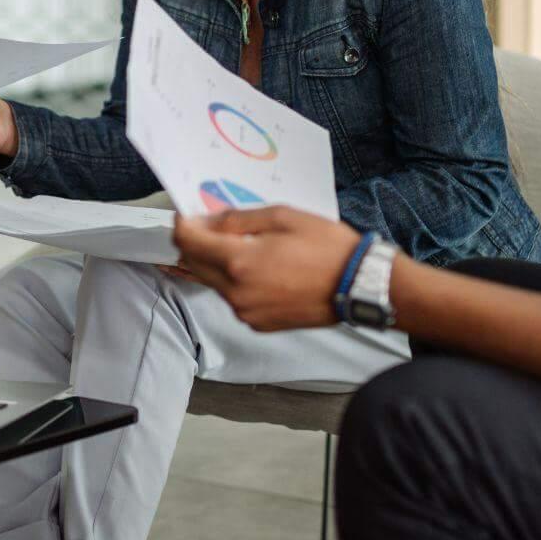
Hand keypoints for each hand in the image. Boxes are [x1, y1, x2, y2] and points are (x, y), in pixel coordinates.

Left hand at [171, 207, 361, 330]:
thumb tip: (206, 222)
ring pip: (212, 282)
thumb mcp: (281, 217)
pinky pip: (233, 299)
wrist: (358, 286)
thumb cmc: (326, 247)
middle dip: (197, 243)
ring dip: (217, 263)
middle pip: (193, 264)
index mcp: (238, 262)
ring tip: (247, 247)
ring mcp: (245, 311)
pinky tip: (262, 270)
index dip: (182, 224)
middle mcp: (235, 292)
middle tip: (215, 226)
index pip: (187, 242)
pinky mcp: (257, 324)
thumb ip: (236, 219)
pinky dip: (236, 282)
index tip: (187, 215)